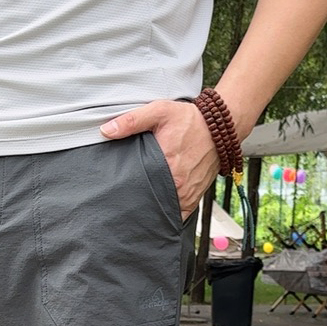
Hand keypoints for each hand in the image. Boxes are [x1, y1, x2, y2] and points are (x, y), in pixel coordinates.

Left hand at [100, 100, 219, 221]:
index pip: (136, 186)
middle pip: (148, 201)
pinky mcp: (194, 197)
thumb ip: (131, 121)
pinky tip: (156, 211)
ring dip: (151, 210)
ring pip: (163, 210)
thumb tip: (106, 131)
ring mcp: (186, 193)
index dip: (125, 191)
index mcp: (164, 164)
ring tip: (138, 207)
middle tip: (123, 201)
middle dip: (136, 202)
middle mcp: (177, 183)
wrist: (220, 126)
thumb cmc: (189, 119)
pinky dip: (168, 214)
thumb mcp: (159, 111)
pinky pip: (178, 214)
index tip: (116, 192)